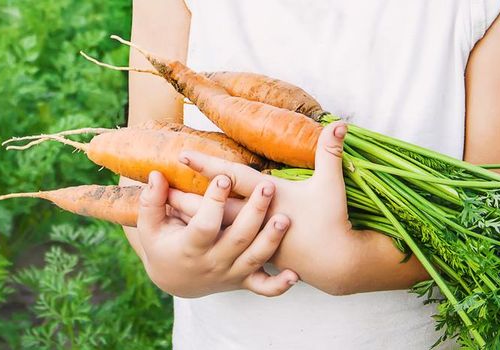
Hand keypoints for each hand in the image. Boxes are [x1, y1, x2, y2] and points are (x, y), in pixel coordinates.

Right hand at [135, 170, 298, 297]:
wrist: (174, 280)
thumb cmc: (162, 244)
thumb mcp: (150, 225)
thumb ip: (152, 200)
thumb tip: (155, 175)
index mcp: (190, 247)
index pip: (205, 225)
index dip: (213, 203)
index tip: (223, 177)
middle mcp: (213, 262)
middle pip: (238, 238)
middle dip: (254, 213)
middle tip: (267, 186)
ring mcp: (231, 273)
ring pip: (255, 259)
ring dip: (271, 240)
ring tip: (285, 218)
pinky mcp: (244, 281)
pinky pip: (264, 288)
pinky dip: (280, 285)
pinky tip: (294, 274)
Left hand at [173, 122, 428, 294]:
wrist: (336, 265)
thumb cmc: (332, 222)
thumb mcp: (331, 186)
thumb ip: (331, 152)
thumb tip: (341, 122)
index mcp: (269, 199)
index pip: (232, 179)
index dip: (208, 166)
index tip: (183, 155)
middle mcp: (254, 220)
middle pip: (213, 207)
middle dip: (186, 198)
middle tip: (158, 186)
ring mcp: (252, 240)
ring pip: (213, 229)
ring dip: (190, 220)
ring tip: (165, 210)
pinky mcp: (253, 255)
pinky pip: (221, 247)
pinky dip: (205, 241)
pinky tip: (187, 236)